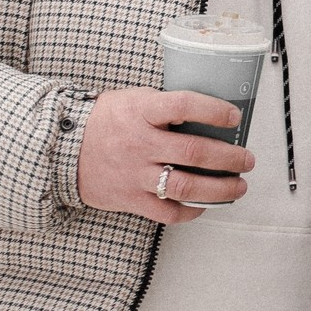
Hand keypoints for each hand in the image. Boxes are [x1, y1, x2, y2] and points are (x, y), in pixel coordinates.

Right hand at [76, 86, 255, 222]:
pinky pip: (167, 211)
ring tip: (239, 186)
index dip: (214, 110)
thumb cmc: (105, 121)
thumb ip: (165, 105)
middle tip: (247, 159)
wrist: (63, 149)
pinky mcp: (131, 199)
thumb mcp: (133, 99)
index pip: (183, 105)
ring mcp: (135, 174)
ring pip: (186, 185)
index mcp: (141, 111)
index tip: (234, 116)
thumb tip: (207, 112)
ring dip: (220, 188)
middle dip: (230, 157)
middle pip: (194, 151)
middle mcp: (140, 143)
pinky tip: (205, 204)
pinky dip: (191, 210)